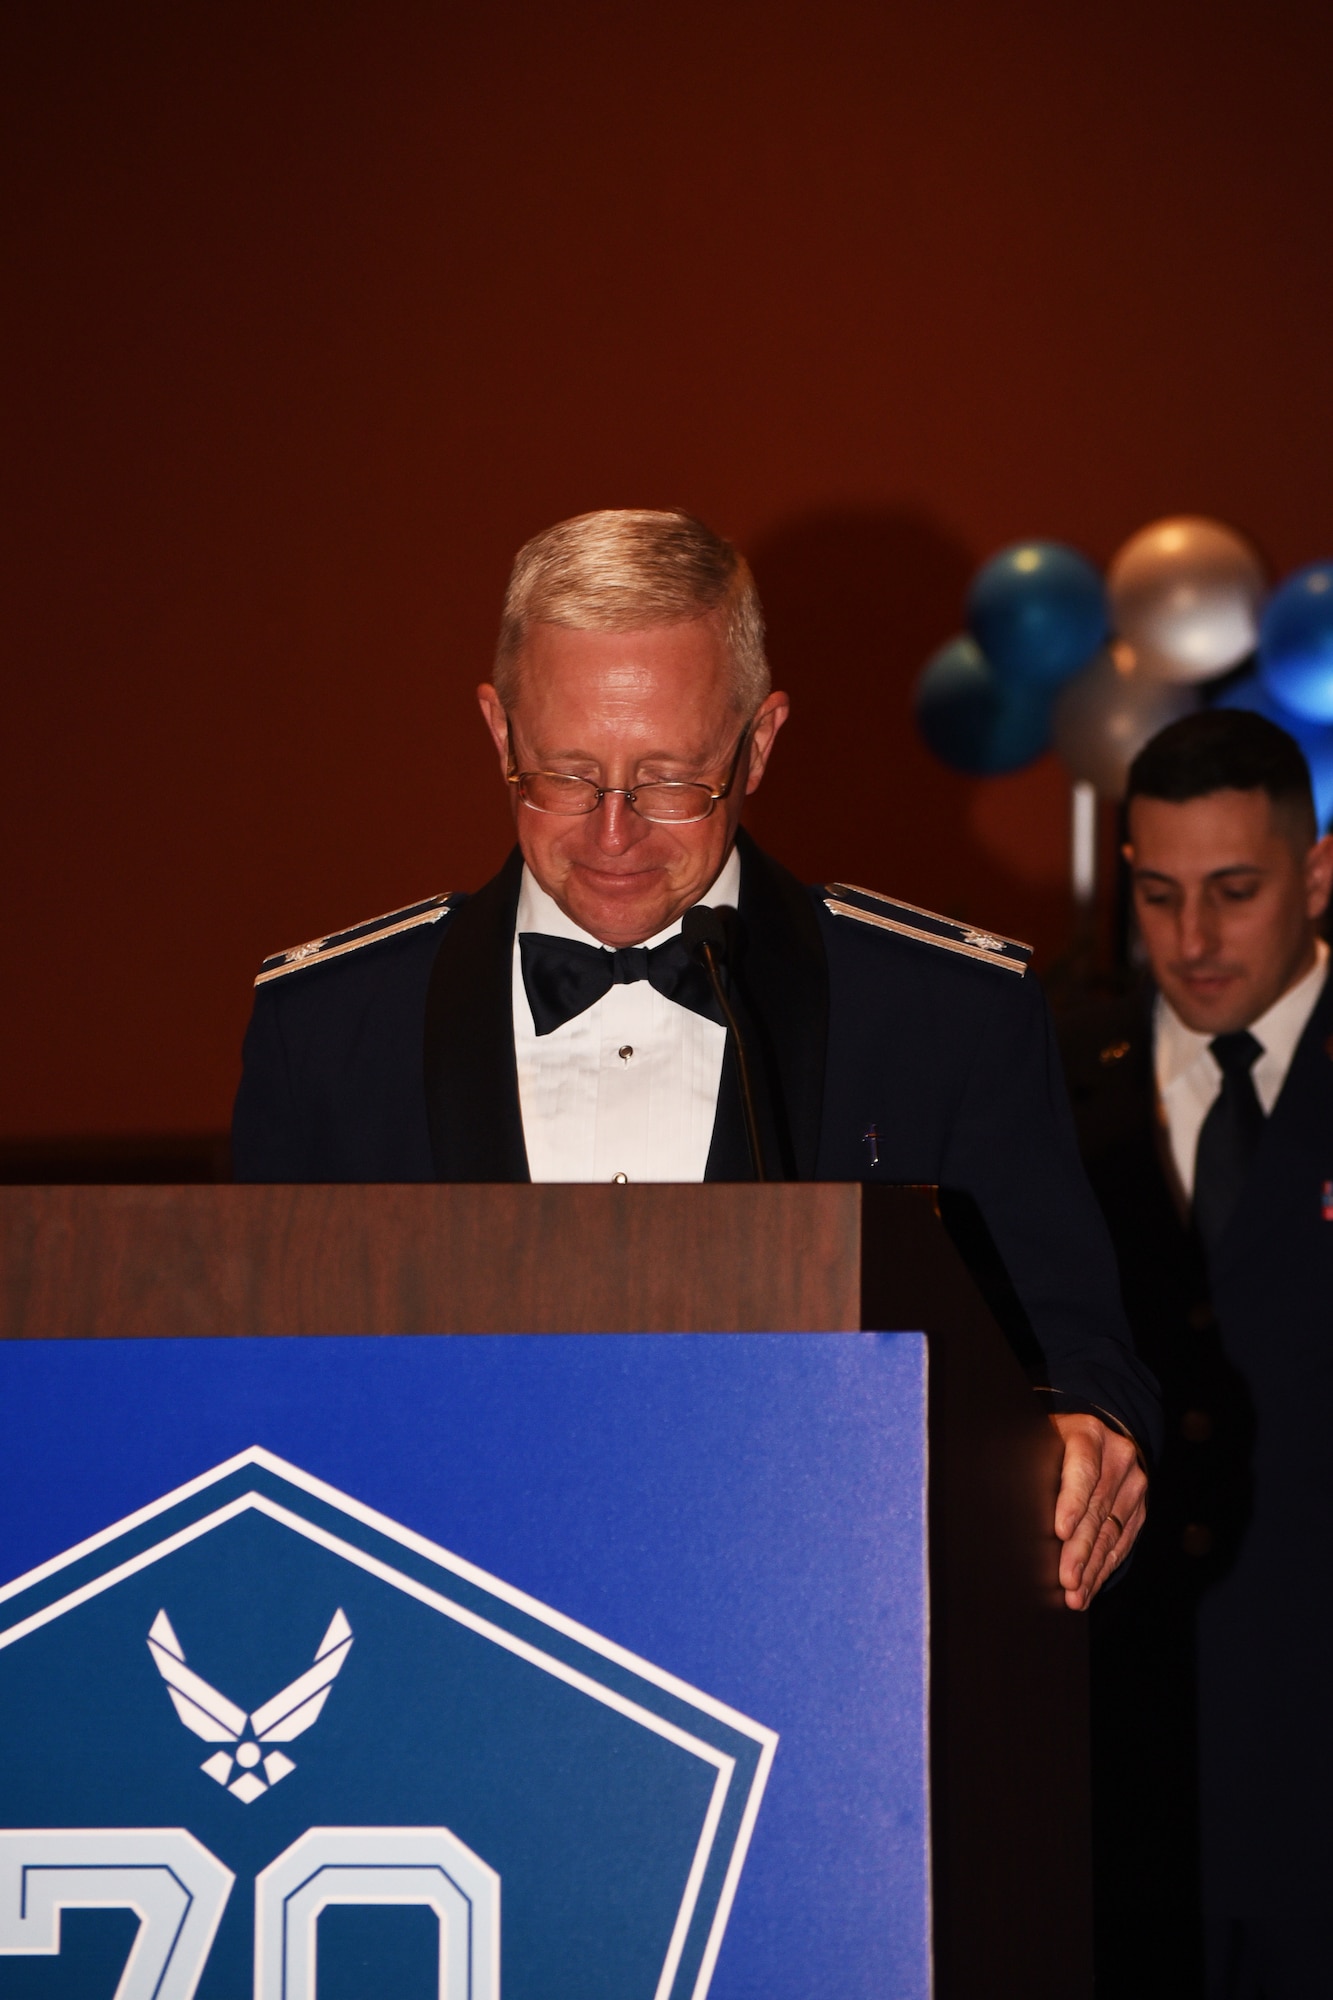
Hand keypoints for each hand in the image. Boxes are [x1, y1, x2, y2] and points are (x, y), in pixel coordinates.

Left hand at [1049, 1413, 1146, 1610]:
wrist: (1098, 1439)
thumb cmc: (1053, 1444)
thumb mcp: (1042, 1440)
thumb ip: (1032, 1462)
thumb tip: (1011, 1505)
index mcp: (1089, 1434)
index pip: (1083, 1469)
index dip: (1072, 1502)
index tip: (1060, 1531)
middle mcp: (1118, 1457)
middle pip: (1097, 1508)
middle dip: (1080, 1548)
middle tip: (1067, 1578)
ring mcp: (1133, 1484)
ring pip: (1111, 1532)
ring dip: (1092, 1567)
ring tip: (1075, 1594)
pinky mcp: (1140, 1509)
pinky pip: (1122, 1544)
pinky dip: (1103, 1569)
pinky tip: (1088, 1588)